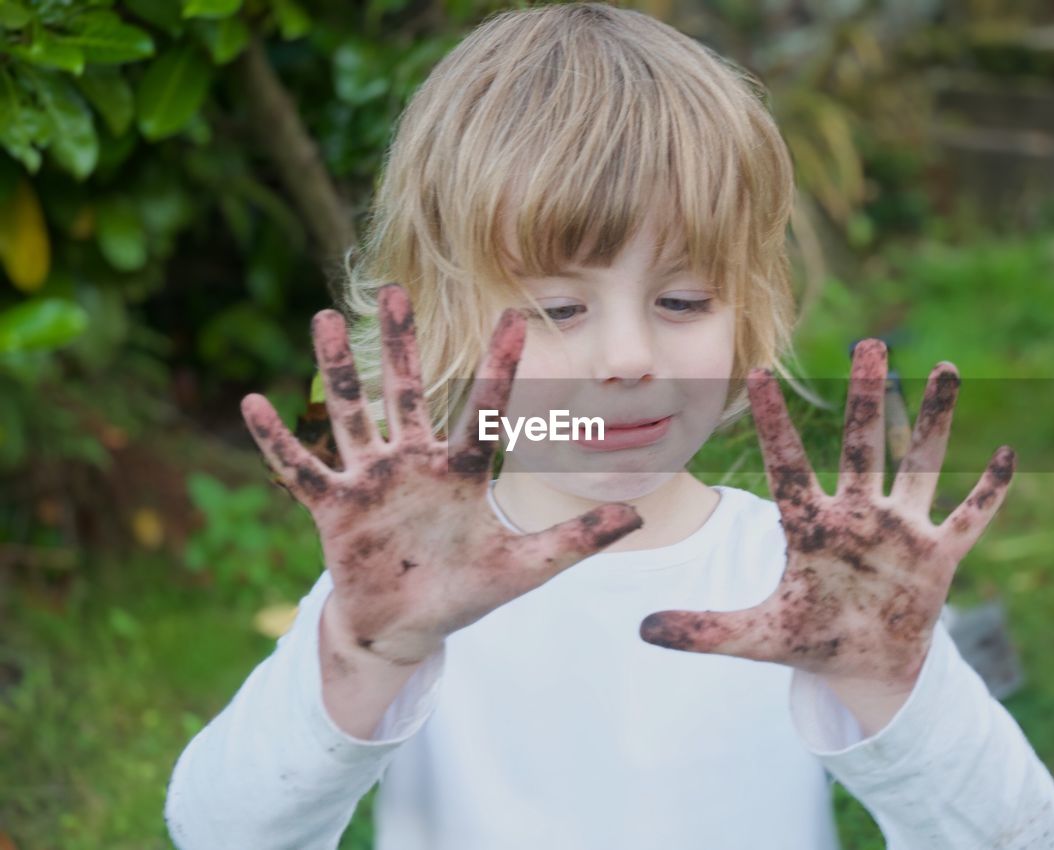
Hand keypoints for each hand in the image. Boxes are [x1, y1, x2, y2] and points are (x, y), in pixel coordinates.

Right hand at [241, 284, 642, 666]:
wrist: (407, 629)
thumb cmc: (465, 592)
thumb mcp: (525, 568)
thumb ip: (576, 541)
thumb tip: (638, 518)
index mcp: (459, 471)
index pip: (483, 411)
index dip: (499, 369)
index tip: (515, 317)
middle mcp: (413, 463)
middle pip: (405, 393)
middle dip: (399, 344)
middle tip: (394, 289)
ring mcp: (371, 482)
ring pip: (352, 415)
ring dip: (336, 370)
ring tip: (321, 319)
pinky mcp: (334, 510)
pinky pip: (301, 470)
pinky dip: (276, 442)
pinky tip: (251, 404)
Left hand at [640, 339, 1013, 690]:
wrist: (865, 668)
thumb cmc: (811, 640)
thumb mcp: (756, 637)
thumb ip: (704, 630)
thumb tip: (640, 628)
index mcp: (811, 528)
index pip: (789, 466)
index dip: (775, 423)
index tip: (761, 373)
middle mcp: (858, 516)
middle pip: (861, 447)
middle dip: (866, 399)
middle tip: (868, 343)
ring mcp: (901, 532)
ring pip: (920, 464)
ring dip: (934, 421)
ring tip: (944, 368)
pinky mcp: (938, 557)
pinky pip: (969, 517)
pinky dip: (988, 492)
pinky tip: (1006, 455)